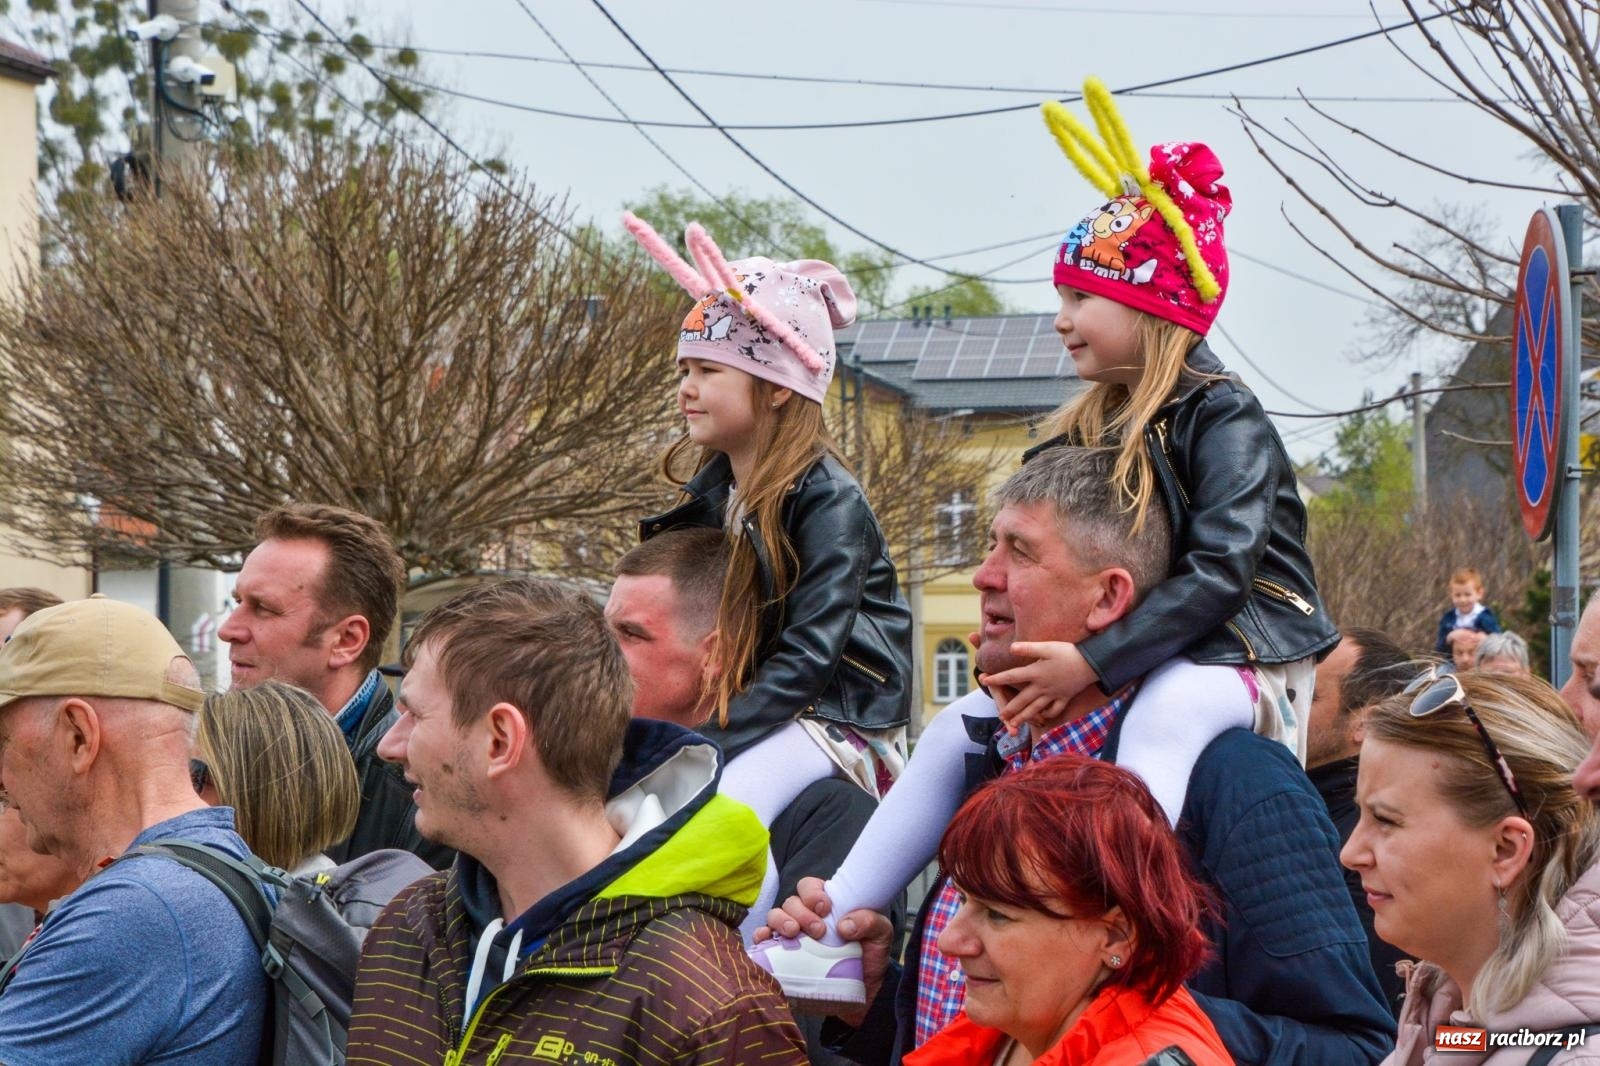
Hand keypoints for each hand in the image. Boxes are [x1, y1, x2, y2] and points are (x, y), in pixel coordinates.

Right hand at [754, 877, 892, 1024]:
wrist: (865, 995)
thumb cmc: (871, 958)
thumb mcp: (881, 935)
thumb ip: (870, 922)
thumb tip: (845, 925)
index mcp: (827, 906)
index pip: (810, 887)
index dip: (812, 893)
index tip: (824, 908)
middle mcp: (806, 917)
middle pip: (791, 902)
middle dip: (801, 912)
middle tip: (818, 930)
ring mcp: (793, 937)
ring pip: (775, 917)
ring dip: (781, 921)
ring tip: (793, 933)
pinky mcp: (784, 958)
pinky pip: (764, 942)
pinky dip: (761, 937)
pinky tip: (766, 940)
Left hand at [979, 641, 1095, 732]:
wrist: (1092, 663)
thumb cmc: (1068, 652)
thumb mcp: (1047, 647)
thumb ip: (1028, 648)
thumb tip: (1011, 648)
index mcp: (1036, 673)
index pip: (1011, 676)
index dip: (997, 678)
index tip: (984, 680)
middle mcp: (1042, 687)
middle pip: (1022, 700)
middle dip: (1010, 708)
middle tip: (1000, 716)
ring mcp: (1054, 694)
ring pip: (1036, 708)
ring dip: (1024, 717)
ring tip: (1015, 724)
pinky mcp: (1065, 697)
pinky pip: (1055, 710)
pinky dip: (1048, 715)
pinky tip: (1042, 718)